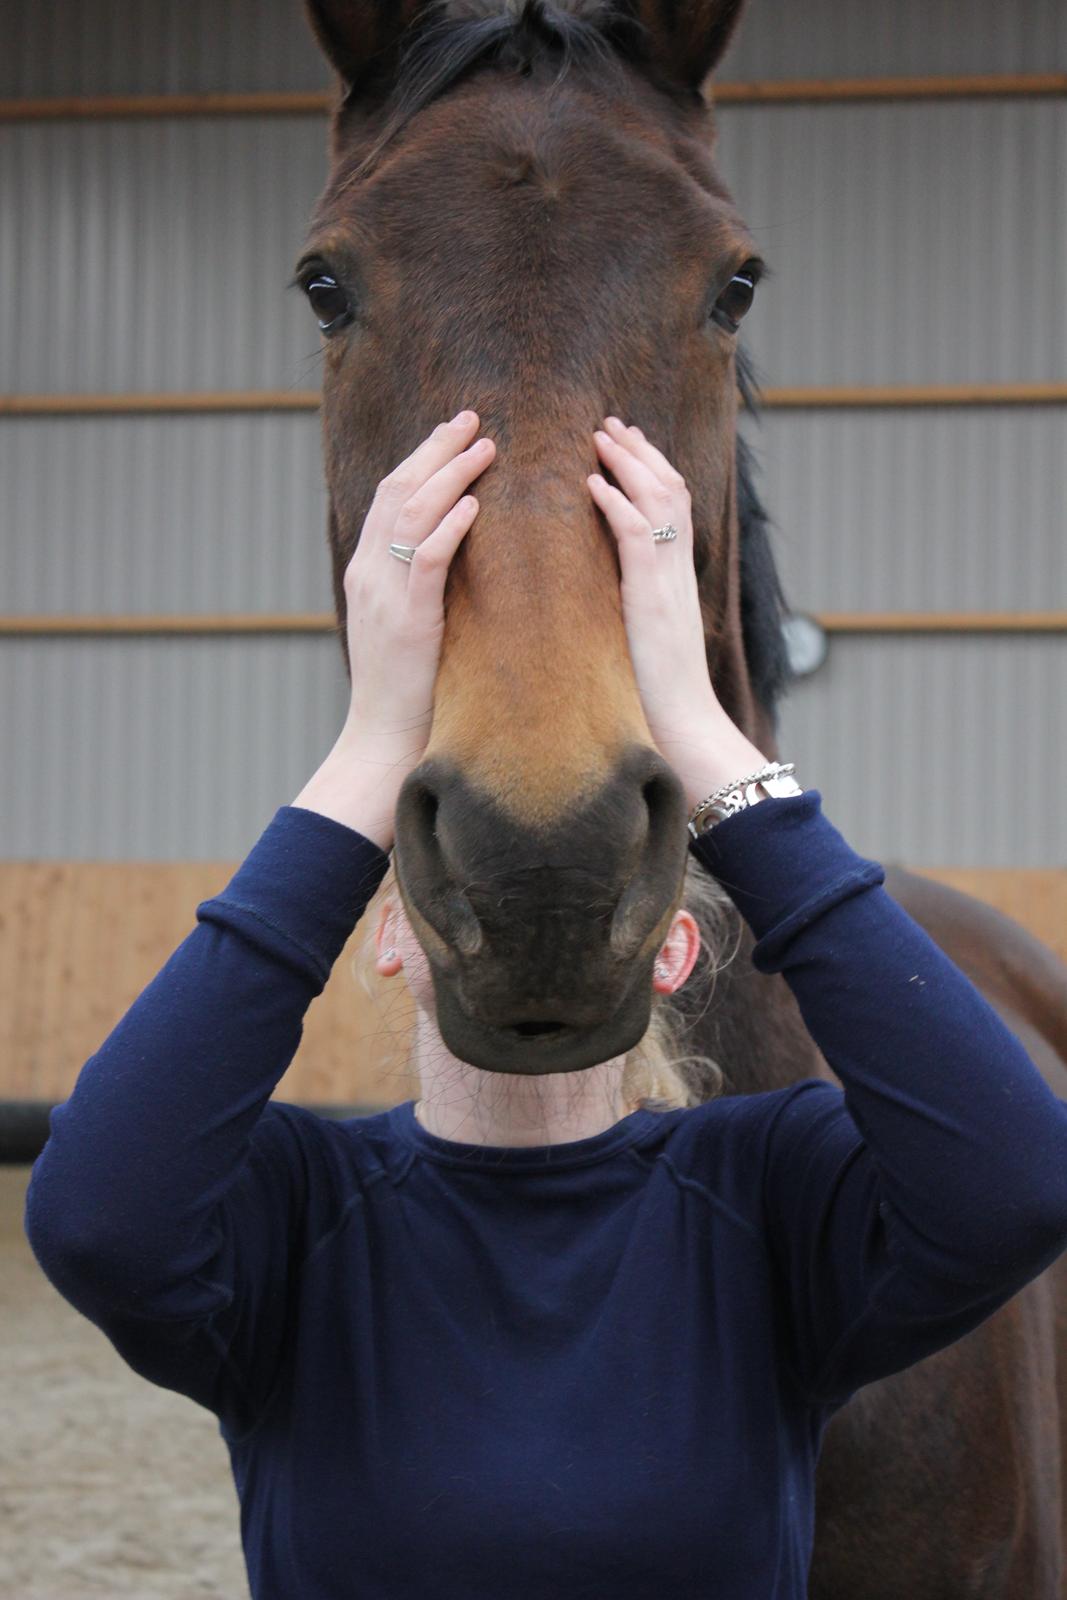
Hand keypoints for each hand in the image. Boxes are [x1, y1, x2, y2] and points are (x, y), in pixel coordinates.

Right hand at [293, 410, 495, 849]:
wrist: (382, 742)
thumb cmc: (407, 691)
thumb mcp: (410, 626)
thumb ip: (422, 586)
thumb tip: (458, 555)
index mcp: (368, 572)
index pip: (390, 496)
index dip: (422, 458)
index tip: (456, 432)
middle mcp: (369, 574)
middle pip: (397, 490)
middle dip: (436, 448)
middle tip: (473, 418)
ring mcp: (384, 596)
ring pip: (410, 514)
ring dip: (450, 475)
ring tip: (485, 448)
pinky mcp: (407, 622)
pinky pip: (426, 561)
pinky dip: (449, 527)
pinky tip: (475, 505)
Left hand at [587, 416, 769, 808]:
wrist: (684, 731)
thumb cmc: (656, 697)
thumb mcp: (644, 641)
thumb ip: (634, 609)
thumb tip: (611, 597)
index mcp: (674, 581)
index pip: (670, 509)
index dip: (649, 472)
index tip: (624, 445)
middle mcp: (678, 573)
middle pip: (670, 492)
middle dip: (641, 453)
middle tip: (611, 422)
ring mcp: (669, 584)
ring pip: (659, 502)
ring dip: (629, 463)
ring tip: (600, 435)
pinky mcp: (652, 601)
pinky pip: (637, 537)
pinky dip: (617, 504)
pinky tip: (593, 483)